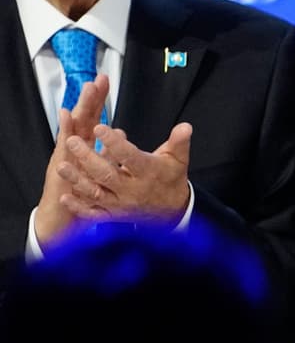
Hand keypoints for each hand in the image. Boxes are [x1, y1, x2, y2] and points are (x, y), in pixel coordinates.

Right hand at [34, 74, 111, 246]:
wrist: (64, 212)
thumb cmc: (85, 190)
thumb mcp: (103, 169)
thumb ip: (112, 149)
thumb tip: (123, 133)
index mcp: (87, 143)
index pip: (94, 116)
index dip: (99, 100)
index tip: (105, 80)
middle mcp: (76, 145)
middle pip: (84, 117)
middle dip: (91, 98)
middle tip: (98, 78)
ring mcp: (68, 153)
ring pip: (75, 127)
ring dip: (80, 106)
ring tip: (87, 88)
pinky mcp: (62, 163)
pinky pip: (64, 144)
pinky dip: (65, 128)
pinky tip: (66, 113)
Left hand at [56, 122, 191, 222]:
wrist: (173, 211)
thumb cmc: (171, 180)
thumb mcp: (178, 160)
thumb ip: (179, 142)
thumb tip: (185, 127)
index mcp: (148, 173)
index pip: (130, 157)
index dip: (115, 143)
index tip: (100, 128)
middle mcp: (133, 190)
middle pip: (107, 175)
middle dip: (88, 158)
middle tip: (72, 141)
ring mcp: (122, 204)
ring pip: (96, 193)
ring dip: (77, 180)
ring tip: (61, 166)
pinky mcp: (114, 215)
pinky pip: (95, 214)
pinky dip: (79, 208)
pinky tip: (65, 197)